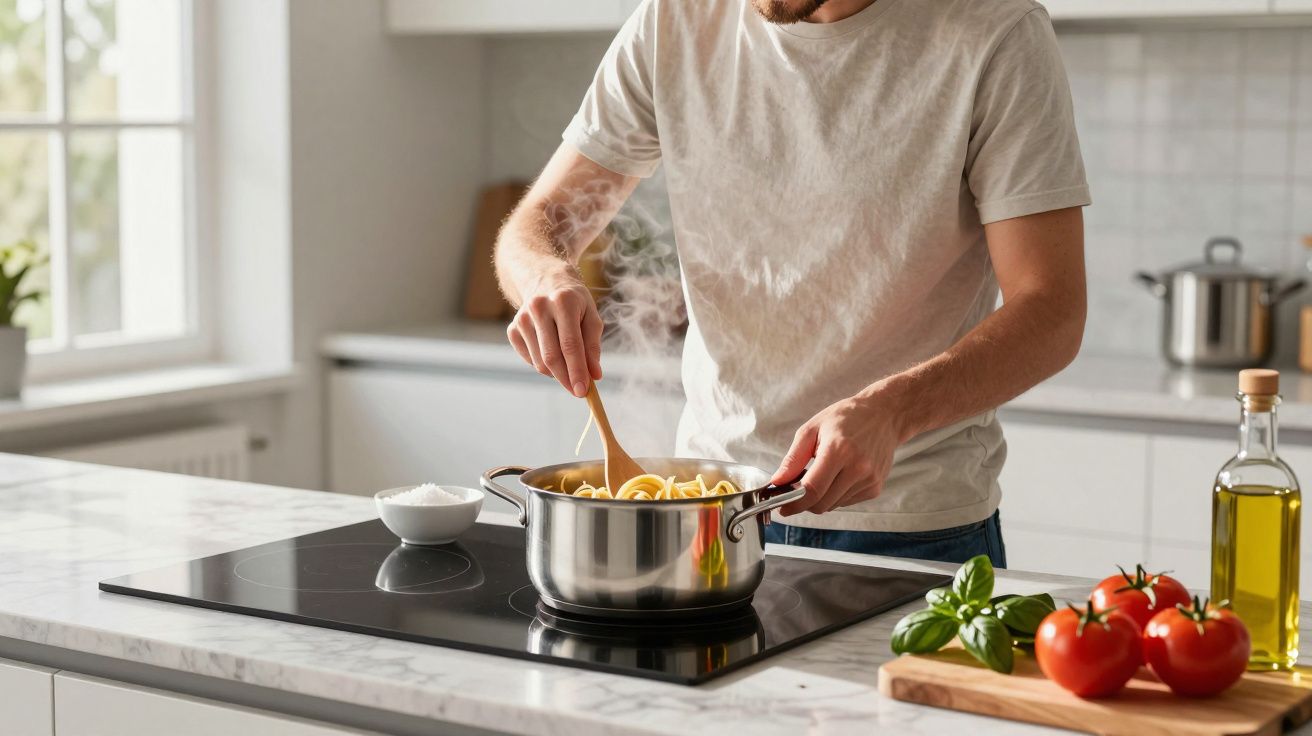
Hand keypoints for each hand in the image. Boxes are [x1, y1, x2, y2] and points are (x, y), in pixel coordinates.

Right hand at [507, 268, 603, 396]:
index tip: (583, 391)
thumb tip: (594, 375)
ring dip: (557, 373)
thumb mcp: (591, 317)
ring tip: (568, 365)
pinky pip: (529, 360)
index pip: (570, 345)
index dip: (577, 371)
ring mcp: (522, 319)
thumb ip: (593, 346)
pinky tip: (552, 352)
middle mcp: (539, 308)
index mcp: (563, 302)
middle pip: (552, 357)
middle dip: (566, 379)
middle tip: (578, 391)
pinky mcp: (512, 329)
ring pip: (540, 362)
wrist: (545, 280)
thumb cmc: (575, 302)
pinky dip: (543, 365)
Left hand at [772, 392, 905, 515]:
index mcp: (839, 450)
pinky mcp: (875, 487)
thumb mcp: (812, 429)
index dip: (794, 503)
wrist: (884, 415)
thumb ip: (793, 459)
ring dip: (820, 498)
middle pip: (822, 504)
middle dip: (804, 503)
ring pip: (833, 505)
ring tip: (820, 475)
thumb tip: (777, 482)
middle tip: (795, 491)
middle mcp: (858, 468)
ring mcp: (869, 480)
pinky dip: (835, 495)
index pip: (812, 490)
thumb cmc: (845, 418)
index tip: (782, 507)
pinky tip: (837, 476)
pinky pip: (846, 502)